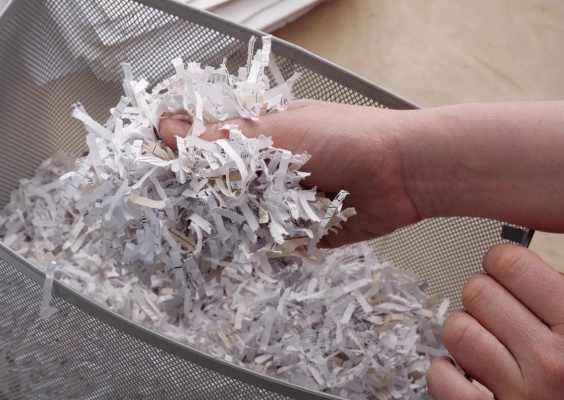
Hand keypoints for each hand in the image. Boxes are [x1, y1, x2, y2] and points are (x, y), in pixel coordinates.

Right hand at [157, 100, 419, 246]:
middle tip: (178, 212)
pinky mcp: (300, 228)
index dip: (183, 159)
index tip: (159, 175)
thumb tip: (170, 132)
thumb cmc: (347, 138)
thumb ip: (225, 138)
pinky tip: (246, 251)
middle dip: (204, 199)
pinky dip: (262, 245)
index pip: (208, 145)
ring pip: (242, 217)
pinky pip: (271, 241)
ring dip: (233, 226)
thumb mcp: (280, 131)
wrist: (404, 174)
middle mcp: (267, 167)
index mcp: (259, 134)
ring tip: (209, 236)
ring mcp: (283, 199)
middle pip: (220, 185)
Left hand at [426, 244, 563, 398]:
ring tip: (487, 340)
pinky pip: (443, 380)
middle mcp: (554, 360)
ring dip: (466, 331)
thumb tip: (527, 274)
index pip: (509, 263)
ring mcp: (523, 394)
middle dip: (484, 295)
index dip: (502, 262)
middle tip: (499, 309)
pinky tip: (467, 371)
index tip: (507, 272)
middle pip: (476, 293)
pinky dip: (446, 372)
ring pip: (456, 331)